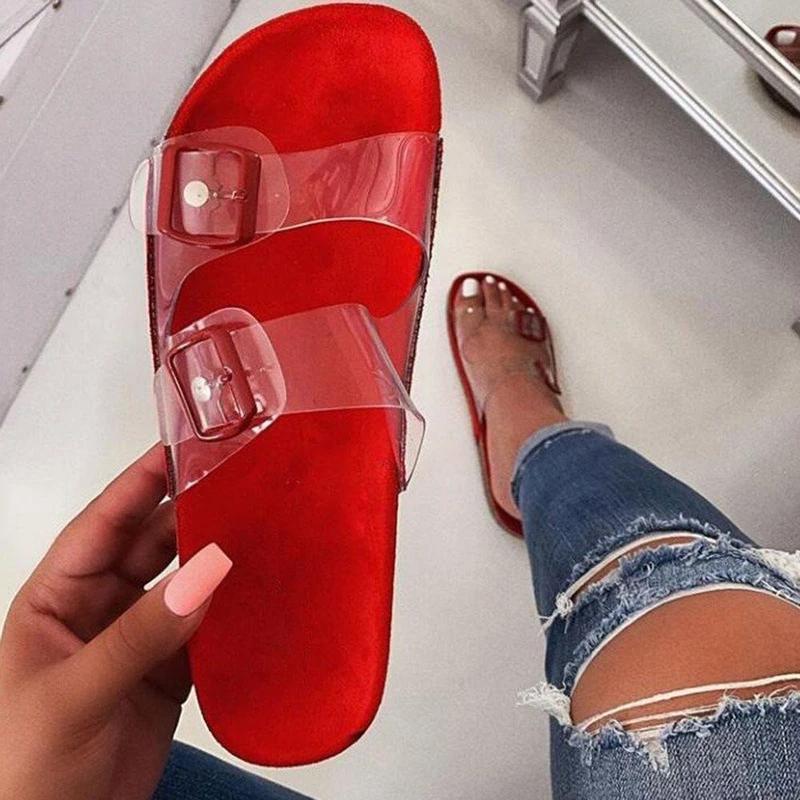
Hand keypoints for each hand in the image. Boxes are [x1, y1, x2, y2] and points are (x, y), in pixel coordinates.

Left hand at [0, 446, 231, 799]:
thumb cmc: (23, 769)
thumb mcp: (74, 693)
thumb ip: (143, 632)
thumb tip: (209, 567)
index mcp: (56, 601)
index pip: (102, 526)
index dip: (138, 485)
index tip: (180, 449)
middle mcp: (100, 612)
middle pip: (151, 548)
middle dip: (190, 516)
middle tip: (238, 485)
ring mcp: (138, 642)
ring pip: (185, 586)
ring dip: (217, 561)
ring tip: (260, 529)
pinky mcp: (170, 676)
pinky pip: (207, 631)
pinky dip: (233, 613)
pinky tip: (260, 595)